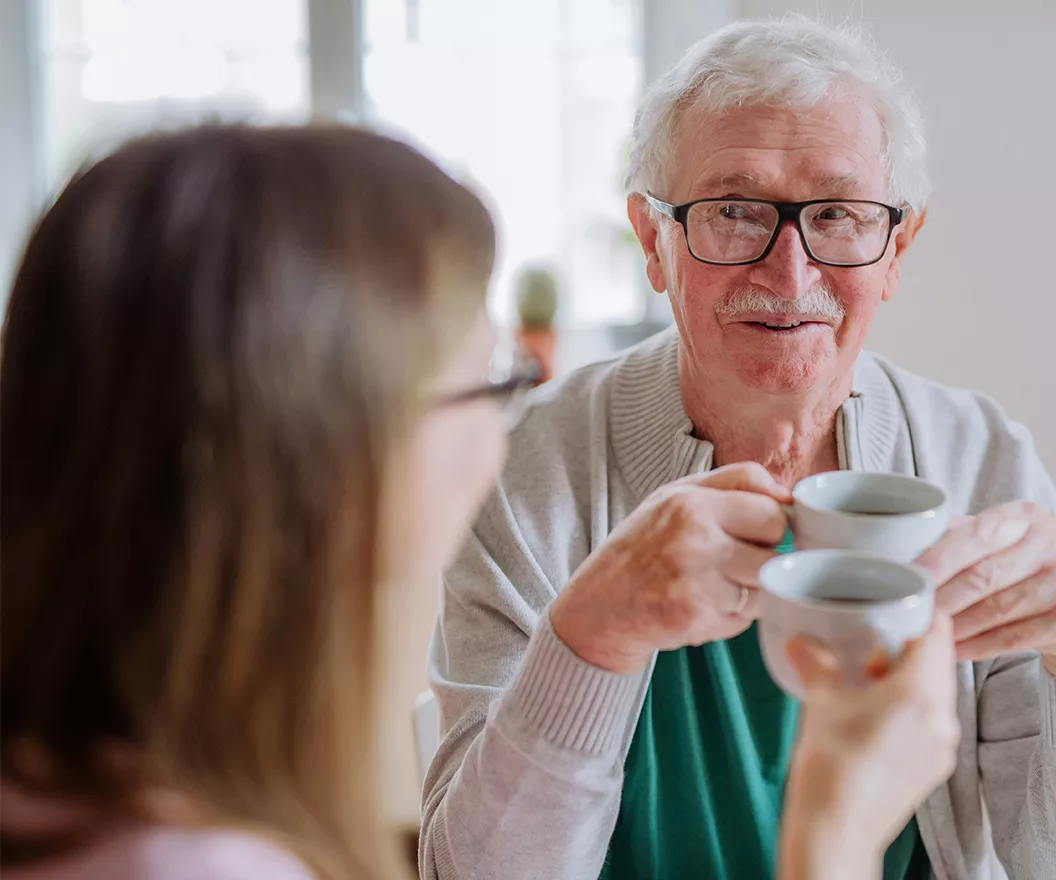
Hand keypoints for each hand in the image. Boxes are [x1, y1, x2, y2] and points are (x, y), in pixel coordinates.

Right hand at [549, 462, 789, 673]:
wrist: (598, 607)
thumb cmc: (640, 547)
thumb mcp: (673, 496)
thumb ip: (732, 482)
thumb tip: (788, 493)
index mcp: (691, 502)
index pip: (771, 510)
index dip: (768, 525)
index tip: (752, 533)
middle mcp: (695, 538)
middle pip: (775, 549)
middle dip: (762, 557)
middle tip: (732, 561)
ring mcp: (697, 581)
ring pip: (764, 587)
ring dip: (747, 591)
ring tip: (712, 585)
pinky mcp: (698, 618)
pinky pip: (745, 618)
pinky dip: (730, 616)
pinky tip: (701, 606)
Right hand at [779, 617, 960, 878]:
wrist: (836, 827)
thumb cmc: (829, 766)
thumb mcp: (819, 701)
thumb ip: (814, 662)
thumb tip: (800, 641)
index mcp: (918, 693)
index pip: (937, 637)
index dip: (922, 617)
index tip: (903, 608)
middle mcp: (940, 717)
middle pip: (938, 664)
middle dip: (910, 650)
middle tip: (874, 645)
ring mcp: (941, 745)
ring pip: (935, 694)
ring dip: (909, 680)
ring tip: (870, 681)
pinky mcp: (933, 767)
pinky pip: (931, 722)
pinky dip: (910, 708)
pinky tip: (875, 714)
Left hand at [915, 502, 1055, 667]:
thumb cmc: (1013, 558)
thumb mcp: (992, 536)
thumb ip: (954, 536)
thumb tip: (901, 553)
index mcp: (1024, 518)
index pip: (979, 535)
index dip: (943, 557)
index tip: (913, 575)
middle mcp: (1049, 546)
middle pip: (984, 577)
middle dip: (942, 597)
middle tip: (911, 612)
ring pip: (996, 610)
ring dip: (954, 625)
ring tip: (925, 631)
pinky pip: (1013, 638)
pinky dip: (977, 646)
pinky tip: (952, 648)